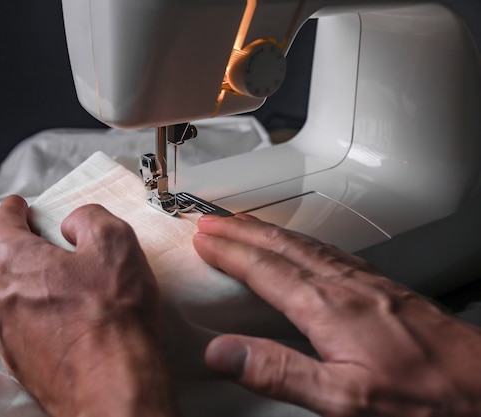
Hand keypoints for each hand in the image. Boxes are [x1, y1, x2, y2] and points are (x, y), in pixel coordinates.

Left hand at [0, 196, 178, 416]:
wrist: (111, 384)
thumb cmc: (112, 314)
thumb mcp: (114, 241)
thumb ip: (88, 217)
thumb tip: (71, 224)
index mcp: (13, 260)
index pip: (2, 223)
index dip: (13, 209)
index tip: (19, 205)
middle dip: (12, 240)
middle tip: (34, 235)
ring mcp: (3, 331)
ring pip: (1, 290)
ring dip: (18, 275)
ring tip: (46, 272)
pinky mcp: (16, 359)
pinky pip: (12, 320)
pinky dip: (24, 305)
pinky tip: (50, 310)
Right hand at [193, 214, 480, 416]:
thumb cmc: (423, 397)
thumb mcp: (342, 399)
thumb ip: (278, 372)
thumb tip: (223, 353)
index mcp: (326, 307)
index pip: (263, 269)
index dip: (229, 251)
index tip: (203, 238)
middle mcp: (344, 285)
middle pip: (280, 244)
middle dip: (240, 229)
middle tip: (212, 218)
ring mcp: (365, 281)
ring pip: (304, 243)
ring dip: (267, 230)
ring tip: (245, 223)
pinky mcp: (382, 286)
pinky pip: (329, 249)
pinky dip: (300, 240)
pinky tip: (302, 245)